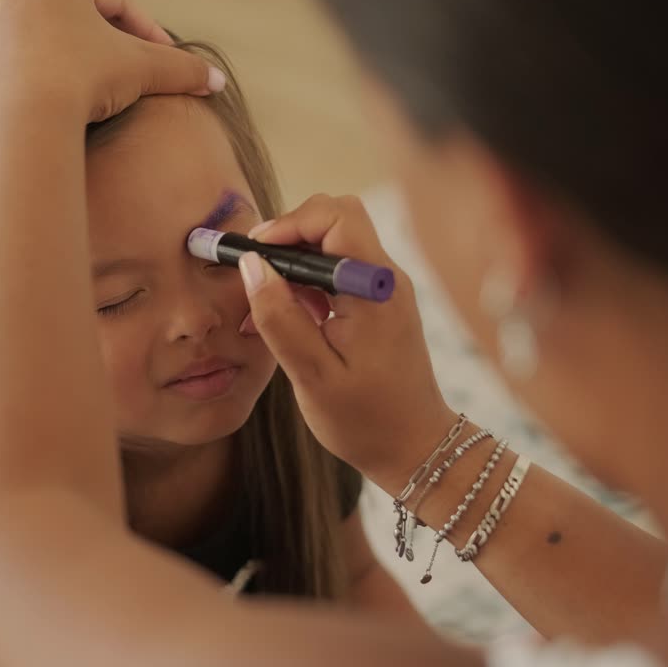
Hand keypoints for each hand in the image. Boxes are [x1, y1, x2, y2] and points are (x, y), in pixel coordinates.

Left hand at [0, 0, 224, 123]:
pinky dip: (4, 103)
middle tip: (126, 75)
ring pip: (29, 50)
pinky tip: (14, 116)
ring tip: (83, 97)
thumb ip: (182, 71)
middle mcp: (15, 5)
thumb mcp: (144, 70)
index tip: (162, 58)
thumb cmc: (84, 79)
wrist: (29, 118)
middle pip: (71, 23)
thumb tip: (218, 82)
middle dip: (101, 47)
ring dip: (58, 69)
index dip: (145, 28)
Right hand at [239, 195, 457, 482]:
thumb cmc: (366, 421)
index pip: (337, 216)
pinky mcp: (377, 305)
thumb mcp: (312, 375)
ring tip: (261, 303)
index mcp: (376, 289)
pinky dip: (306, 283)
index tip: (255, 255)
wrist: (414, 450)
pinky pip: (338, 273)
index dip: (290, 223)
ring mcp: (384, 291)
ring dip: (294, 262)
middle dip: (289, 236)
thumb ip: (280, 318)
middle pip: (335, 220)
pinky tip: (284, 317)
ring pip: (334, 245)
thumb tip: (252, 266)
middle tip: (254, 272)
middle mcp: (386, 279)